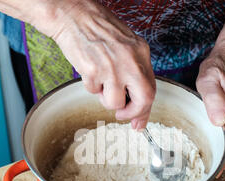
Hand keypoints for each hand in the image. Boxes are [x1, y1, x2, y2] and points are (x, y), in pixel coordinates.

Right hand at [37, 0, 155, 128]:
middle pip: (143, 100)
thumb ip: (133, 71)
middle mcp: (130, 61)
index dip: (144, 110)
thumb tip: (137, 103)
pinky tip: (88, 68)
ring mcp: (112, 67)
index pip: (151, 89)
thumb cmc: (97, 28)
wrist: (73, 14)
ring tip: (99, 79)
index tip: (138, 121)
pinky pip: (93, 92)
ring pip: (114, 102)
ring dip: (104, 98)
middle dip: (131, 113)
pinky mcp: (93, 70)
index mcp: (141, 53)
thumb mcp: (125, 45)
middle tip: (121, 114)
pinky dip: (89, 85)